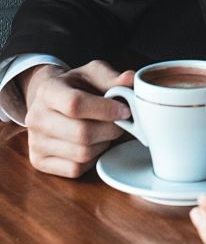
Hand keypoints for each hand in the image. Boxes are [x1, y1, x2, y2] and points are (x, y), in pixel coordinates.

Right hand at [21, 60, 133, 177]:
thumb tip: (131, 78)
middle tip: (120, 123)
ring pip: (83, 153)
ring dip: (103, 144)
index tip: (125, 110)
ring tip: (105, 131)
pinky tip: (93, 145)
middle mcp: (36, 117)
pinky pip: (76, 168)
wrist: (53, 101)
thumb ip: (113, 77)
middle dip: (111, 129)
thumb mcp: (93, 74)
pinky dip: (92, 159)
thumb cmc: (78, 87)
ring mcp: (35, 142)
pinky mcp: (40, 161)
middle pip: (83, 133)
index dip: (106, 110)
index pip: (76, 104)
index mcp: (48, 90)